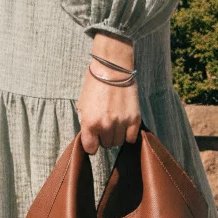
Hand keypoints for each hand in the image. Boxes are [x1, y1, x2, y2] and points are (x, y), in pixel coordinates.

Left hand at [77, 33, 141, 153]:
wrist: (112, 69)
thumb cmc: (95, 85)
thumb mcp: (83, 105)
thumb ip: (86, 123)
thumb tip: (90, 136)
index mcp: (90, 123)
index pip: (91, 148)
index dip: (91, 144)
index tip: (93, 139)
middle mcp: (106, 125)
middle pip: (106, 145)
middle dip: (104, 138)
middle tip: (105, 126)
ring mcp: (121, 123)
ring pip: (119, 142)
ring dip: (116, 136)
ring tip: (115, 124)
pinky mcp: (134, 118)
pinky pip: (131, 137)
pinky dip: (128, 134)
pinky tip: (125, 125)